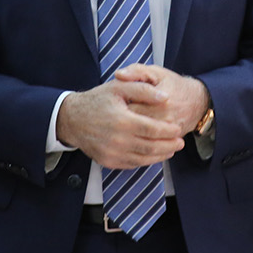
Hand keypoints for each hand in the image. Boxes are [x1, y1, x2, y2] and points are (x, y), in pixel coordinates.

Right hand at [56, 81, 183, 168]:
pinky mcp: (108, 161)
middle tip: (181, 143)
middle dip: (169, 145)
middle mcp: (118, 140)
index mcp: (123, 121)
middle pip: (152, 147)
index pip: (153, 130)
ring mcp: (112, 153)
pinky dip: (145, 161)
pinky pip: (132, 164)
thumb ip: (143, 90)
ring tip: (171, 150)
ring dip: (160, 156)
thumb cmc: (97, 100)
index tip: (178, 128)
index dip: (169, 131)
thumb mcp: (119, 88)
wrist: (72, 119)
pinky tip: (153, 155)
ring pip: (143, 159)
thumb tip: (165, 97)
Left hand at [114, 65, 209, 133]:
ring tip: (122, 125)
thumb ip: (136, 71)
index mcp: (160, 99)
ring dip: (128, 133)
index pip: (130, 107)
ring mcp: (168, 132)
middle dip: (121, 122)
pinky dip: (137, 141)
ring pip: (140, 137)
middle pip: (133, 125)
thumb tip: (118, 75)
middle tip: (115, 116)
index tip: (114, 104)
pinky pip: (148, 145)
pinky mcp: (169, 141)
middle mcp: (165, 117)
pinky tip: (132, 134)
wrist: (197, 102)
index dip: (118, 107)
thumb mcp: (156, 72)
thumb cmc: (173, 85)